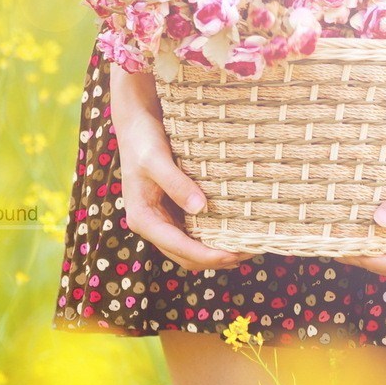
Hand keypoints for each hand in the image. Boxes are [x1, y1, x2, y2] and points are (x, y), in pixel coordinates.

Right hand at [114, 115, 253, 272]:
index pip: (179, 248)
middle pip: (186, 256)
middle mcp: (151, 225)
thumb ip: (176, 184)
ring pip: (191, 250)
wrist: (136, 125)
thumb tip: (200, 208)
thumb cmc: (143, 141)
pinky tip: (233, 233)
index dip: (208, 255)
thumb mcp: (156, 160)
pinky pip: (193, 234)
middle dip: (217, 259)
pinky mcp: (171, 212)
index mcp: (143, 219)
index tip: (235, 253)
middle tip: (249, 252)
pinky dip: (212, 239)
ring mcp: (162, 220)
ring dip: (216, 253)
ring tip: (246, 247)